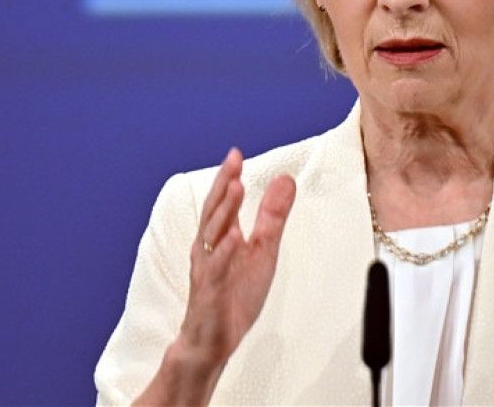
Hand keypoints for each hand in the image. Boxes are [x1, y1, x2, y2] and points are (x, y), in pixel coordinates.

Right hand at [178, 147, 296, 368]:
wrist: (213, 340)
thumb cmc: (234, 293)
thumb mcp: (262, 250)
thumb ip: (272, 216)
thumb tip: (285, 180)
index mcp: (219, 238)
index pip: (222, 203)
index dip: (228, 177)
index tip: (236, 153)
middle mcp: (208, 250)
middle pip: (214, 212)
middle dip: (223, 185)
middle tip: (233, 160)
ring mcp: (207, 271)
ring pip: (212, 236)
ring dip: (224, 211)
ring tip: (236, 187)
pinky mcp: (210, 294)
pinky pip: (216, 271)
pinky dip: (223, 254)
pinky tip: (233, 237)